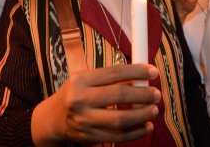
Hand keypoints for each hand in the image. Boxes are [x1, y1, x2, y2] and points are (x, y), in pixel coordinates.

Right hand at [31, 64, 160, 146]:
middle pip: (118, 96)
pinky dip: (136, 132)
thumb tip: (140, 78)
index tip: (153, 72)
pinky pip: (118, 136)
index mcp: (81, 80)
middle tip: (156, 94)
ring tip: (153, 110)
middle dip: (142, 95)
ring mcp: (84, 121)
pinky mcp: (89, 137)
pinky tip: (146, 126)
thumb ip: (110, 79)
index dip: (136, 72)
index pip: (114, 73)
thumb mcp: (86, 80)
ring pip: (120, 120)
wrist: (53, 118)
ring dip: (142, 115)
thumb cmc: (75, 94)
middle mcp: (80, 99)